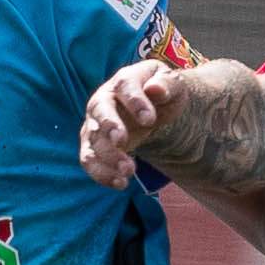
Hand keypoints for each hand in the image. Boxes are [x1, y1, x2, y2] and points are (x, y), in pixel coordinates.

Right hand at [79, 61, 183, 185]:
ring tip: (129, 171)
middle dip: (109, 126)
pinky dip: (101, 174)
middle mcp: (104, 100)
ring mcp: (96, 124)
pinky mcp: (94, 146)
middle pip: (100, 110)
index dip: (135, 103)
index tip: (150, 120)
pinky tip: (121, 183)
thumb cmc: (163, 94)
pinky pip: (90, 161)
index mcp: (124, 81)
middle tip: (122, 141)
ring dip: (108, 156)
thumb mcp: (174, 86)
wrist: (154, 111)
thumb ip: (167, 85)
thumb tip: (155, 89)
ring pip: (93, 139)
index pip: (125, 86)